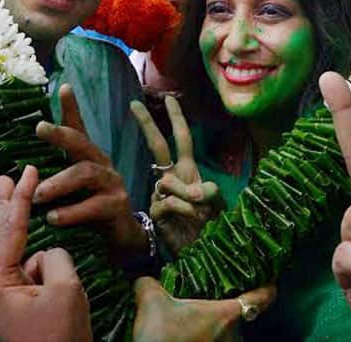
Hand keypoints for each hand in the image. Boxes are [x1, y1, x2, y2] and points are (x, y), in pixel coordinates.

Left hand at [0, 165, 90, 341]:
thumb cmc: (59, 334)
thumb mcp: (64, 287)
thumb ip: (56, 256)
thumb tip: (50, 253)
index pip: (10, 228)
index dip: (22, 196)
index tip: (28, 170)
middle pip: (2, 233)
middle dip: (7, 204)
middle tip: (5, 177)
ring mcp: (8, 294)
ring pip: (26, 255)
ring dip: (42, 255)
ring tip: (56, 272)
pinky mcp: (22, 301)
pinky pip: (35, 270)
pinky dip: (46, 265)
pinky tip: (61, 284)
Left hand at [33, 84, 146, 260]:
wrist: (122, 238)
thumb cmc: (89, 210)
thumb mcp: (68, 192)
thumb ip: (44, 181)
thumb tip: (5, 176)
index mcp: (86, 157)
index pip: (78, 129)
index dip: (71, 108)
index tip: (63, 88)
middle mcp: (101, 164)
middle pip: (82, 143)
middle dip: (62, 133)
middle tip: (40, 127)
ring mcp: (112, 183)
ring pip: (86, 173)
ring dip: (60, 182)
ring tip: (38, 195)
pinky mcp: (117, 206)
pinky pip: (94, 206)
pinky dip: (72, 212)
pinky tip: (53, 218)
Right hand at [131, 95, 222, 255]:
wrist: (197, 254)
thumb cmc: (208, 226)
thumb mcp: (215, 205)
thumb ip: (210, 192)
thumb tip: (198, 189)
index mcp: (187, 170)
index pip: (181, 138)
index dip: (176, 118)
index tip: (170, 97)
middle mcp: (171, 178)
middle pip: (157, 146)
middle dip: (147, 124)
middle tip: (135, 104)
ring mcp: (161, 194)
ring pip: (167, 181)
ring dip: (187, 195)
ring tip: (201, 214)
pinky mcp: (155, 212)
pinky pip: (169, 202)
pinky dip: (184, 210)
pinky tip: (189, 221)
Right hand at [133, 277, 275, 341]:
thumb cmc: (161, 337)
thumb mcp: (150, 301)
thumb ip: (148, 283)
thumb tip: (143, 279)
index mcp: (226, 314)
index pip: (260, 298)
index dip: (268, 288)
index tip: (273, 281)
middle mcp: (233, 337)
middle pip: (239, 317)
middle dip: (225, 309)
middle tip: (211, 296)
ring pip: (226, 336)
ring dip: (214, 330)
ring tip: (193, 320)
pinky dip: (207, 340)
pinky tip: (187, 336)